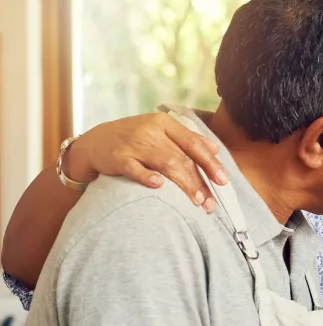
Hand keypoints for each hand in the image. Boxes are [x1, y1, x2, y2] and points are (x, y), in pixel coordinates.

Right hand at [73, 113, 228, 212]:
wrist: (95, 142)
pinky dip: (147, 176)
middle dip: (199, 181)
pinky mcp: (117, 157)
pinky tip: (160, 186)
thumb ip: (187, 139)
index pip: (193, 143)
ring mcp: (133, 143)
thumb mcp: (160, 132)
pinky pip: (134, 168)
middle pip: (182, 157)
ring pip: (164, 163)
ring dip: (183, 183)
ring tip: (197, 201)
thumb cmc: (135, 140)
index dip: (210, 162)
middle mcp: (150, 131)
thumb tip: (215, 149)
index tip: (223, 181)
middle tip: (211, 201)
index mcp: (164, 123)